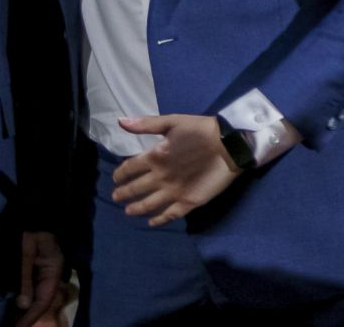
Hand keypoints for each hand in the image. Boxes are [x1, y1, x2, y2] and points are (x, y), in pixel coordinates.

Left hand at [12, 230, 65, 326]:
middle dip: (28, 315)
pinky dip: (23, 298)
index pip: (45, 299)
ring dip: (25, 310)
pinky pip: (30, 287)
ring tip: (12, 322)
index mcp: (54, 269)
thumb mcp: (24, 251)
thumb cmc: (28, 227)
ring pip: (35, 295)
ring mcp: (43, 271)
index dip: (32, 315)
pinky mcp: (35, 268)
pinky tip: (14, 307)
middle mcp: (51, 273)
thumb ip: (24, 277)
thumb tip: (24, 305)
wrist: (30, 210)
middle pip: (41, 300)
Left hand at [112, 114, 241, 226]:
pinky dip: (159, 220)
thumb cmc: (199, 130)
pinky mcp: (188, 202)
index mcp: (154, 156)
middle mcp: (160, 177)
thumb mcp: (172, 121)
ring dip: (136, 208)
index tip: (115, 178)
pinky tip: (152, 222)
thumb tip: (121, 122)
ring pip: (149, 204)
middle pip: (136, 188)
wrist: (228, 145)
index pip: (129, 168)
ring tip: (128, 211)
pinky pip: (170, 215)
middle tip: (116, 197)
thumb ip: (146, 124)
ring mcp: (174, 192)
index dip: (120, 174)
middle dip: (123, 193)